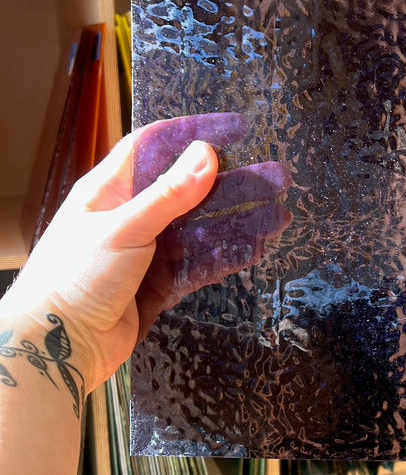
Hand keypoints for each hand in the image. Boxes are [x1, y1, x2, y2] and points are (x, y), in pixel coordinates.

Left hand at [2, 115, 290, 394]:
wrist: (58, 346)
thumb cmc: (75, 278)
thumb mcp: (124, 228)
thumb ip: (168, 195)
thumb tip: (206, 154)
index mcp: (109, 191)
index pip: (154, 148)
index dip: (191, 134)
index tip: (233, 128)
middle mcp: (130, 216)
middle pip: (188, 190)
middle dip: (231, 182)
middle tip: (274, 176)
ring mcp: (146, 252)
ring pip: (200, 229)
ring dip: (237, 221)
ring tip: (278, 214)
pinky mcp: (158, 285)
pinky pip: (199, 265)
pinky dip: (226, 256)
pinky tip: (256, 248)